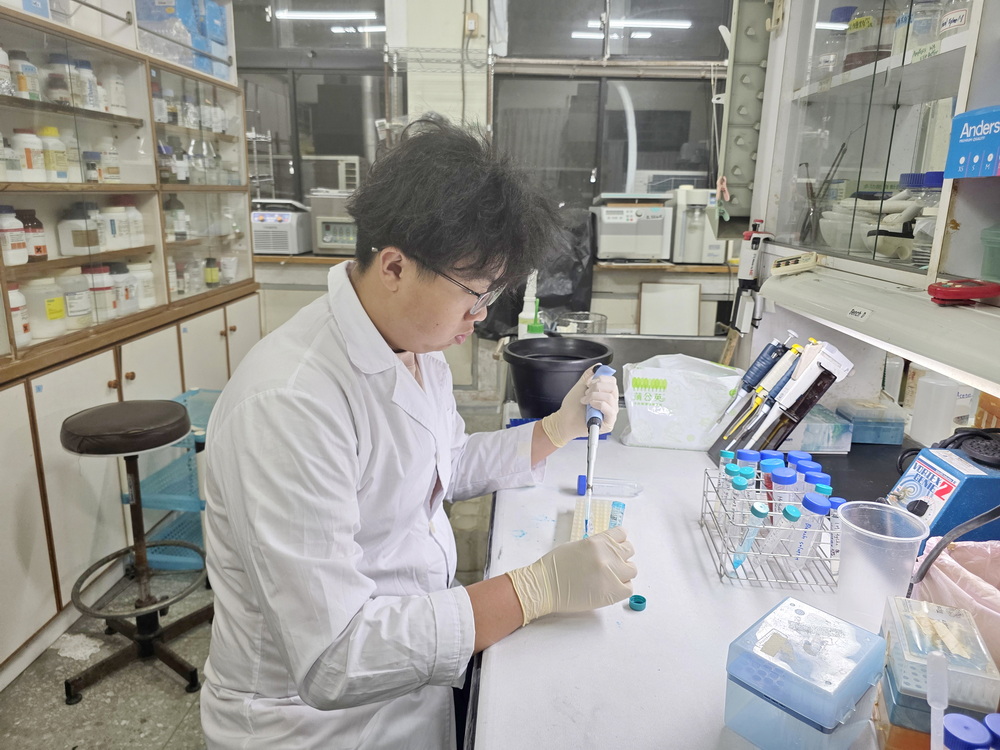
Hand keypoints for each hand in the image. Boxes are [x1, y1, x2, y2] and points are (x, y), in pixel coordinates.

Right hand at [505, 527, 635, 625]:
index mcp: (597, 541)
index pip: (621, 534)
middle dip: (621, 556)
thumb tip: (608, 549)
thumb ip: (595, 546)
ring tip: (610, 577)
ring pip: (632, 569)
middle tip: (610, 563)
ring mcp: (611, 574)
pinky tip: (610, 587)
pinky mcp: (611, 593)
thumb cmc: (554, 566)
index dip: (618, 540)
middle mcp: (607, 556)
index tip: (614, 546)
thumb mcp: (576, 546)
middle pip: (629, 550)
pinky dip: (622, 587)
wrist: (544, 587)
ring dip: (623, 572)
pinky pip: (629, 588)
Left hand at [539, 366, 618, 448]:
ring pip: (610, 397)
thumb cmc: (572, 407)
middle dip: (597, 387)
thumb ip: (589, 375)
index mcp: (606, 394)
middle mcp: (610, 403)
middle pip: (613, 388)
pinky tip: (590, 406)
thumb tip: (598, 366)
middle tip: (587, 393)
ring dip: (594, 396)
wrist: (564, 420)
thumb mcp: (580, 386)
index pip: (612, 382)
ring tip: (586, 401)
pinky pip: (610, 410)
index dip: (601, 379)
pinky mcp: (608, 423)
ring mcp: (610, 413)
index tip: (589, 383)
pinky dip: (599, 404)